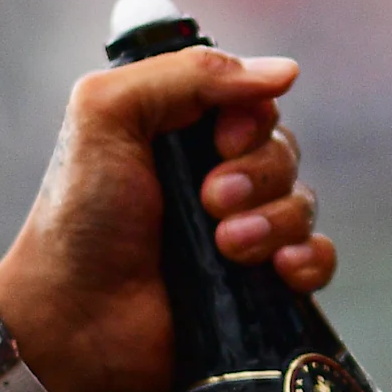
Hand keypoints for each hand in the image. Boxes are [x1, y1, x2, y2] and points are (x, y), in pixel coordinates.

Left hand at [0, 49, 335, 391]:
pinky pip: (317, 257)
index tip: (220, 143)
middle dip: (258, 174)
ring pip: (301, 203)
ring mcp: (239, 231)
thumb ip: (184, 73)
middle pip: (283, 150)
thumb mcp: (106, 114)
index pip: (253, 101)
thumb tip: (284, 72)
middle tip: (210, 201)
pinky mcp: (257, 284)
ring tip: (225, 247)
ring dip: (273, 221)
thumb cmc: (79, 216)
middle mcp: (215, 175)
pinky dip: (309, 259)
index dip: (250, 119)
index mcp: (181, 130)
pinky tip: (280, 270)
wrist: (74, 320)